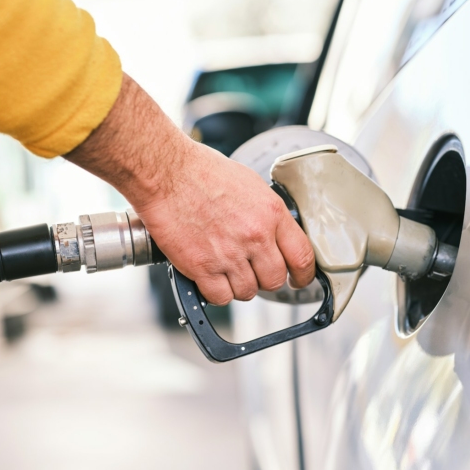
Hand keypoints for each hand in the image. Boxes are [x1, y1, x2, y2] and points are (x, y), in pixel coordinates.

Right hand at [64, 73, 315, 304]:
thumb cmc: (202, 172)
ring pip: (247, 292)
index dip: (303, 276)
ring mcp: (229, 254)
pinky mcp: (202, 267)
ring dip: (238, 285)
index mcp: (272, 213)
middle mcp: (255, 236)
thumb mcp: (250, 185)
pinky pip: (220, 297)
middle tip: (251, 271)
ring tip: (224, 268)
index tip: (298, 280)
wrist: (166, 172)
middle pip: (274, 280)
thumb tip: (275, 235)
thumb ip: (267, 214)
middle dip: (264, 279)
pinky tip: (209, 276)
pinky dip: (215, 292)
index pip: (303, 257)